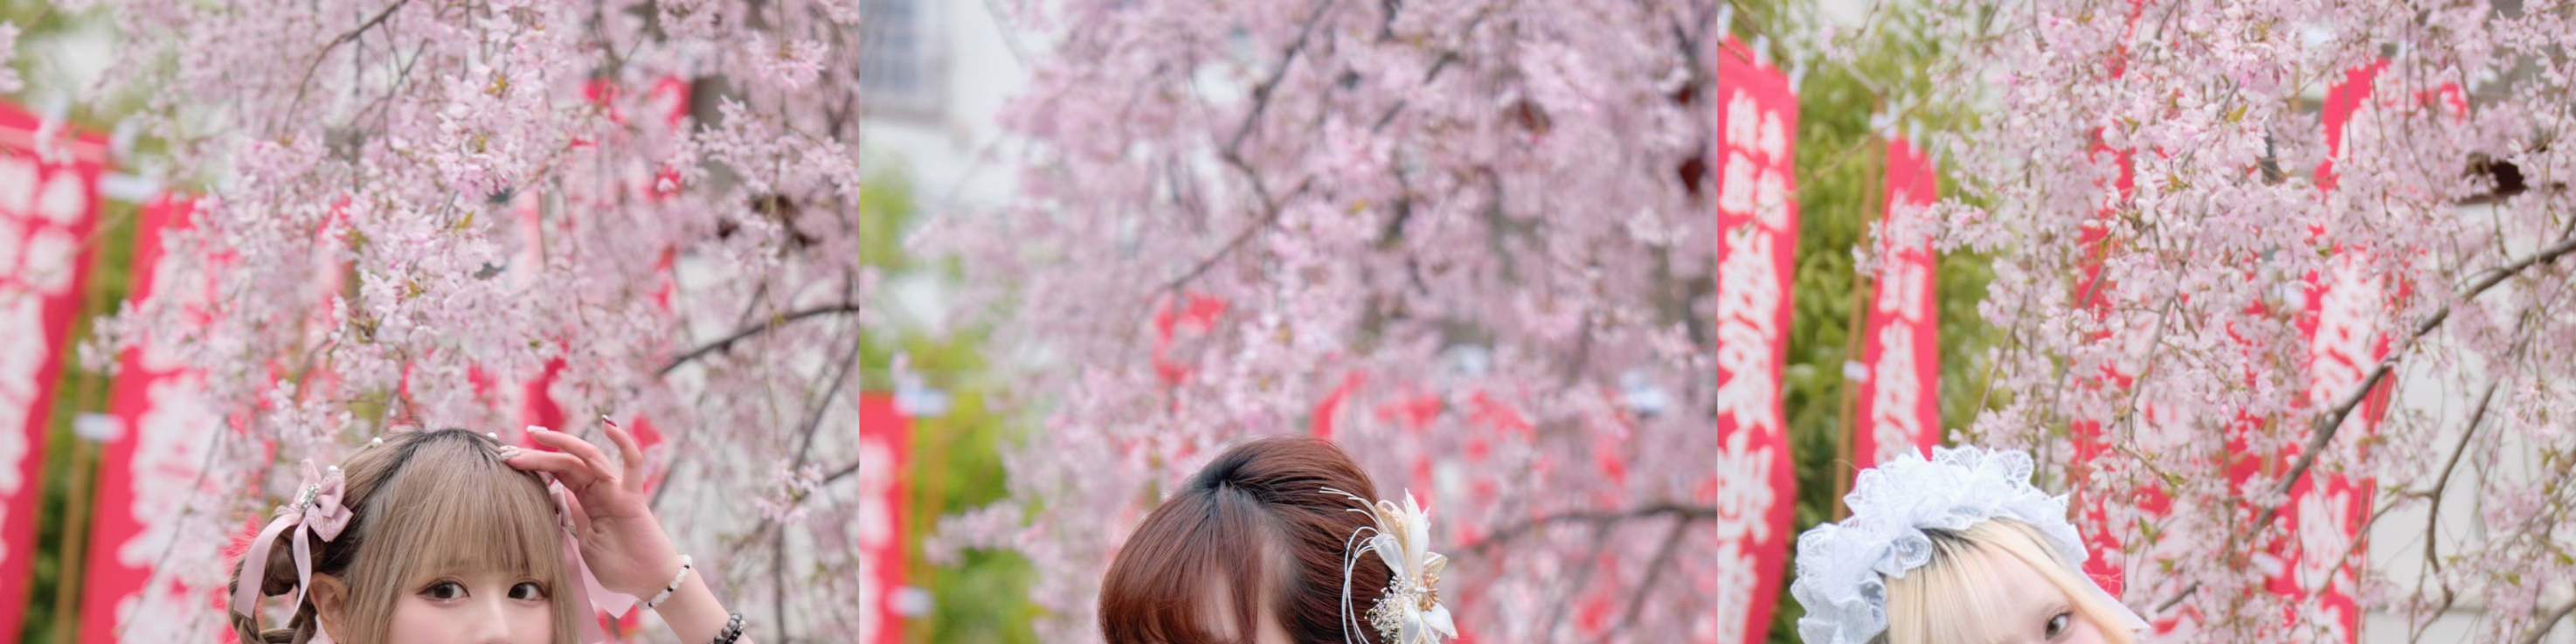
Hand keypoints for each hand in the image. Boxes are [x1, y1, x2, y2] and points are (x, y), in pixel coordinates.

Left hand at [501, 421, 681, 598]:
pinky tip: (609, 425)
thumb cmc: (619, 566)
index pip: (558, 473)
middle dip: (536, 454)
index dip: (534, 464)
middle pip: (565, 462)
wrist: (647, 582)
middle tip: (507, 451)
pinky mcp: (632, 497)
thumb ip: (573, 517)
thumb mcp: (583, 540)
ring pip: (587, 458)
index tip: (507, 460)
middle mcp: (601, 489)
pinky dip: (624, 444)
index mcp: (588, 500)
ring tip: (536, 434)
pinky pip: (632, 465)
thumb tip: (556, 500)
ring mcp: (617, 490)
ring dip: (561, 444)